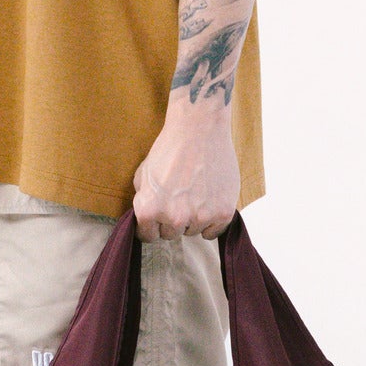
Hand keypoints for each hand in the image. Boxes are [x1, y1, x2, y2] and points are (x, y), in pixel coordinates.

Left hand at [132, 99, 238, 239]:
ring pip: (192, 232)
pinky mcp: (222, 213)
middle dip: (172, 220)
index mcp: (149, 209)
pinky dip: (210, 221)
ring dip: (192, 219)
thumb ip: (142, 200)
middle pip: (170, 235)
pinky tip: (208, 202)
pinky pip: (212, 232)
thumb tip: (145, 218)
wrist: (200, 129)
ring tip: (195, 192)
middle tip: (179, 197)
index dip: (152, 225)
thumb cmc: (170, 148)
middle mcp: (174, 218)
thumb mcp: (143, 173)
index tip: (159, 216)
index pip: (147, 236)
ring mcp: (200, 217)